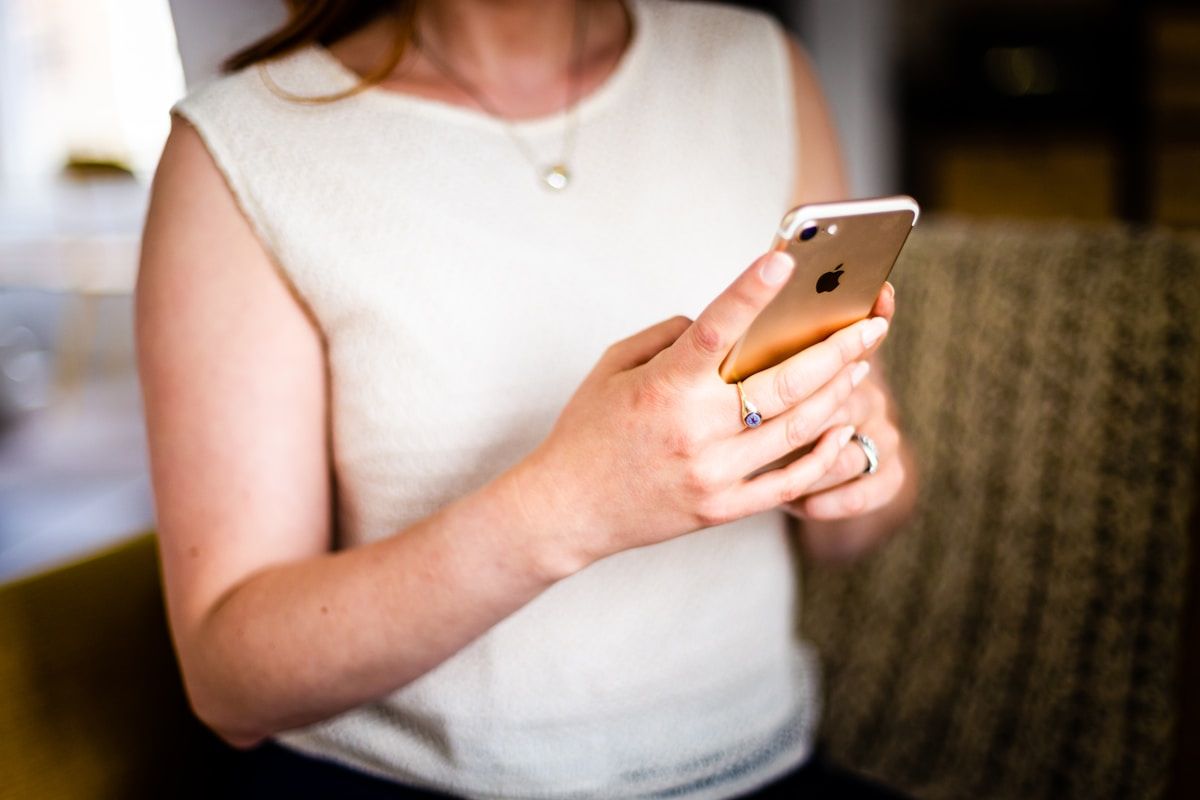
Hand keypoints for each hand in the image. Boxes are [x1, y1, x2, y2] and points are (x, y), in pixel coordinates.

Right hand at [509, 251, 889, 570]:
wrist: (567, 510)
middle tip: (872, 324)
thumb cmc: (587, 431)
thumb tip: (724, 323)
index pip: (713, 330)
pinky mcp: (723, 507)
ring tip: (862, 365)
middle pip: (783, 383)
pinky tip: (843, 426)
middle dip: (836, 349)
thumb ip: (669, 337)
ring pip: (796, 428)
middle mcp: (694, 430)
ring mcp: (713, 473)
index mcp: (663, 388)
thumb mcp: (613, 367)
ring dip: (838, 392)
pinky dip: (823, 453)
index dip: (750, 292)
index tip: (785, 259)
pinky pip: (789, 481)